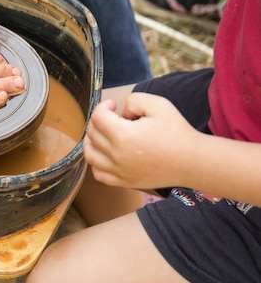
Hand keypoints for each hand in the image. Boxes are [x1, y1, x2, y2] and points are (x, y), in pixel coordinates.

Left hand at [83, 93, 200, 189]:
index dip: (103, 106)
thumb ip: (133, 100)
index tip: (113, 105)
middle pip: (92, 134)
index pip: (97, 117)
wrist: (193, 161)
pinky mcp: (124, 182)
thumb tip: (121, 112)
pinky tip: (106, 154)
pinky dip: (97, 163)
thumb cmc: (177, 132)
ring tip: (103, 134)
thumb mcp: (158, 104)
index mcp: (123, 135)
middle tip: (113, 118)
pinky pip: (98, 174)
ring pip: (90, 154)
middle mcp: (117, 155)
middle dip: (99, 121)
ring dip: (92, 141)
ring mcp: (119, 171)